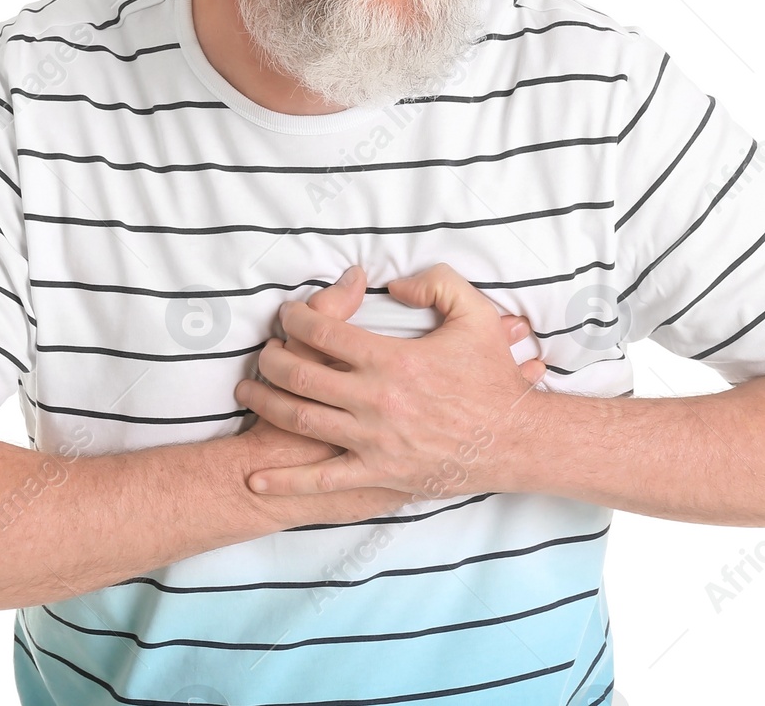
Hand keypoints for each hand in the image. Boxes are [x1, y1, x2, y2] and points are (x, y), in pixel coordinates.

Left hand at [234, 263, 548, 499]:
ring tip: (248, 389)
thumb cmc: (493, 377)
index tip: (287, 314)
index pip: (324, 333)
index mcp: (393, 360)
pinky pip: (323, 480)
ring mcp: (374, 441)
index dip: (296, 318)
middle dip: (270, 357)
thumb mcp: (475, 314)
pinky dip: (286, 481)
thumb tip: (391, 285)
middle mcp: (376, 400)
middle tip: (262, 349)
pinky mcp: (378, 474)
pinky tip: (256, 477)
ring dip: (265, 402)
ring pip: (300, 419)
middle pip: (300, 374)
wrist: (515, 440)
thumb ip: (435, 284)